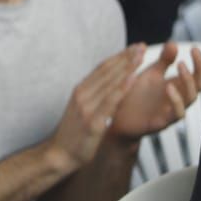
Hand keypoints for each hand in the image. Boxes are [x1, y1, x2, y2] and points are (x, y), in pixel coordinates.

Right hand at [49, 45, 143, 168]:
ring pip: (110, 82)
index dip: (118, 56)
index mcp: (80, 90)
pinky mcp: (93, 122)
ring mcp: (87, 107)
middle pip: (107, 71)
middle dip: (125, 57)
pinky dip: (121, 89)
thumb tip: (107, 84)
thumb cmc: (72, 134)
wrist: (59, 154)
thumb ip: (92, 95)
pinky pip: (110, 102)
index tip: (133, 48)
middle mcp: (82, 94)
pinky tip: (132, 79)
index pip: (102, 68)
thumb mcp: (80, 109)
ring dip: (126, 67)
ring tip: (140, 56)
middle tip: (140, 45)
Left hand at [111, 41, 200, 138]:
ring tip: (180, 65)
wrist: (117, 115)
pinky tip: (169, 86)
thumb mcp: (150, 73)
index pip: (200, 74)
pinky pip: (178, 114)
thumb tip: (174, 43)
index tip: (194, 48)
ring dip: (189, 81)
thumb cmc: (135, 93)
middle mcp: (179, 97)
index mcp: (178, 85)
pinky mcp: (163, 121)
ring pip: (192, 98)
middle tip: (192, 54)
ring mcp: (172, 109)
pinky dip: (176, 100)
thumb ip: (164, 60)